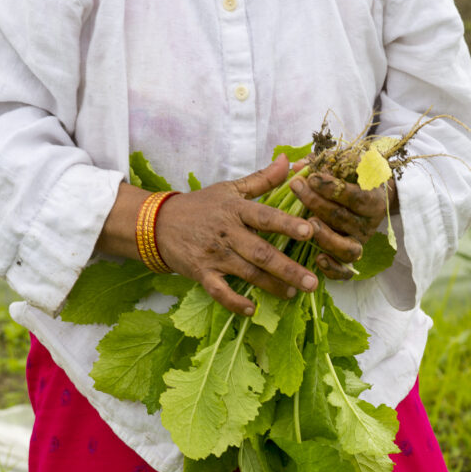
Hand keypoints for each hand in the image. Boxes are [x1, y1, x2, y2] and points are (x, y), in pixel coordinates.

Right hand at [154, 154, 318, 314]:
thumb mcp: (230, 189)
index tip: (309, 231)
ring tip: (292, 294)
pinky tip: (251, 310)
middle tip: (311, 282)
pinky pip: (219, 291)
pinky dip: (234, 302)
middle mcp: (227, 233)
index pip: (265, 217)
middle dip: (288, 268)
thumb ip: (262, 179)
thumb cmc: (201, 206)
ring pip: (247, 273)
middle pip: (261, 252)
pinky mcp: (202, 273)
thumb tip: (290, 161)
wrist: (159, 224)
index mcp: (236, 210)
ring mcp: (214, 255)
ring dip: (271, 286)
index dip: (287, 224)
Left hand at [289, 168, 397, 280]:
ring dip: (326, 238)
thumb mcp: (346, 164)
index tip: (311, 177)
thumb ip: (324, 162)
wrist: (372, 197)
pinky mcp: (349, 260)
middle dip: (317, 202)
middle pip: (343, 218)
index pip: (355, 196)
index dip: (332, 188)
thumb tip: (299, 166)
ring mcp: (359, 244)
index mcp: (373, 200)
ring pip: (347, 249)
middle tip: (297, 187)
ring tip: (309, 224)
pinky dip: (333, 269)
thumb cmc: (354, 178)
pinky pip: (344, 272)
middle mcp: (368, 225)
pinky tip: (318, 258)